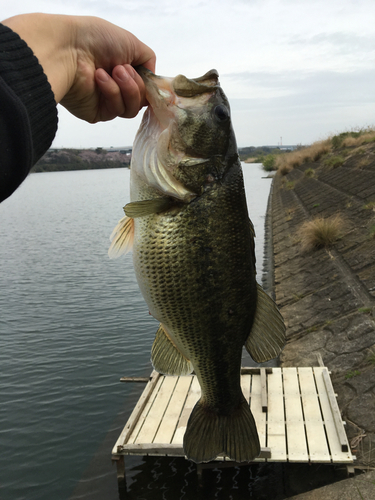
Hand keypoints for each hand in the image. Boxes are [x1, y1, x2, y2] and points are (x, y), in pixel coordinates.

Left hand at [2, 14, 155, 122]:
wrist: (68, 49)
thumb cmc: (95, 39)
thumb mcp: (131, 42)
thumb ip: (147, 59)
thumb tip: (151, 75)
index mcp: (123, 70)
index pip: (145, 87)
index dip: (151, 87)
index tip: (154, 84)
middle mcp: (115, 87)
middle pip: (142, 100)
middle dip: (136, 84)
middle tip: (121, 68)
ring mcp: (106, 101)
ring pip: (132, 108)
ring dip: (127, 88)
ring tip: (111, 71)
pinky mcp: (98, 113)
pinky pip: (116, 110)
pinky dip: (111, 93)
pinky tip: (99, 78)